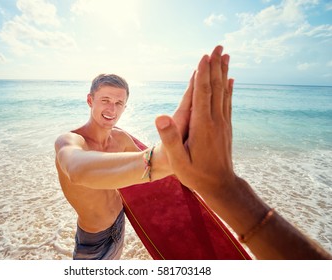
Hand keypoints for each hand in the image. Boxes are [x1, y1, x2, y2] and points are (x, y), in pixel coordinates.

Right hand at [155, 46, 233, 196]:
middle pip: (216, 88)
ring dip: (223, 73)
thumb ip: (170, 139)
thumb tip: (161, 117)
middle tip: (218, 47)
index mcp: (203, 126)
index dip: (202, 74)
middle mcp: (215, 120)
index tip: (205, 56)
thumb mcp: (178, 161)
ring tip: (225, 57)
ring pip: (224, 92)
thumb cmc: (196, 174)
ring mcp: (223, 123)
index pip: (202, 94)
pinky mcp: (226, 127)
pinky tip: (230, 81)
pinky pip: (227, 103)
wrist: (220, 185)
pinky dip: (228, 89)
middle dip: (216, 66)